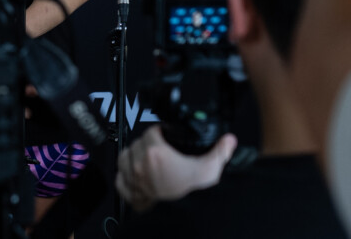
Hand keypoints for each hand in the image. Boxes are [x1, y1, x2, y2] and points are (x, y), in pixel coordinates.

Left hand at [115, 126, 237, 211]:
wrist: (186, 219)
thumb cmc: (194, 196)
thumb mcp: (210, 170)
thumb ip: (220, 152)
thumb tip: (229, 140)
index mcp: (156, 153)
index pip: (151, 131)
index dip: (159, 131)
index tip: (165, 135)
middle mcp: (140, 164)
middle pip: (137, 143)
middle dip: (147, 143)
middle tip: (159, 149)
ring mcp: (133, 180)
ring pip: (124, 158)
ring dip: (132, 156)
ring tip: (144, 159)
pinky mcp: (131, 194)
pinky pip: (120, 180)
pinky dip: (124, 176)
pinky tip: (133, 175)